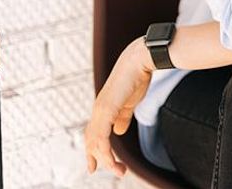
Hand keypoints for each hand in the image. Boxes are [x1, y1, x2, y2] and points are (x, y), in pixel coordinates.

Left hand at [85, 38, 154, 176]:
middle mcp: (98, 110)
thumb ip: (124, 116)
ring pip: (95, 141)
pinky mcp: (106, 109)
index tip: (94, 164)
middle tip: (95, 171)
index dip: (93, 149)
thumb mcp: (131, 101)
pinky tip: (110, 159)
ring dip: (105, 158)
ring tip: (118, 170)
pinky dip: (105, 150)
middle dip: (94, 157)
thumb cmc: (137, 77)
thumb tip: (119, 131)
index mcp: (104, 108)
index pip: (94, 133)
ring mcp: (100, 109)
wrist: (140, 60)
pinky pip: (101, 136)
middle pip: (90, 139)